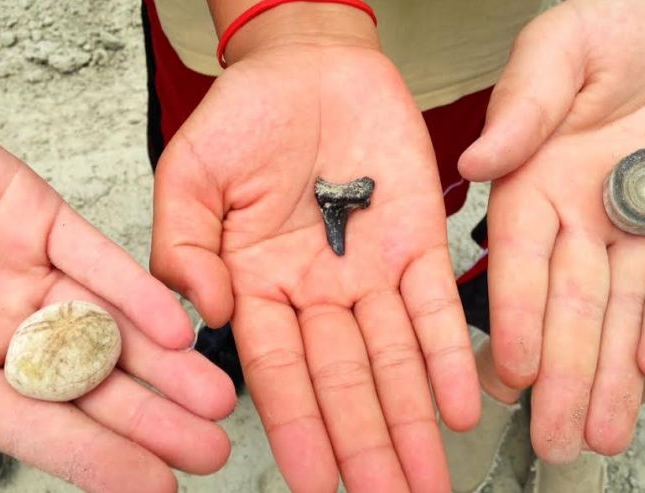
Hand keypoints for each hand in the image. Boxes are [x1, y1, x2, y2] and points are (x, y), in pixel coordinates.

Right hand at [0, 73, 235, 491]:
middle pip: (88, 384)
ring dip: (161, 362)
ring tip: (215, 397)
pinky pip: (93, 258)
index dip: (98, 460)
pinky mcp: (37, 218)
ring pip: (105, 323)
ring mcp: (22, 274)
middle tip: (212, 449)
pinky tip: (177, 328)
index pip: (39, 430)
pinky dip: (133, 290)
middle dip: (151, 419)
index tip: (158, 487)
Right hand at [151, 5, 479, 490]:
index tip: (313, 480)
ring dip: (411, 420)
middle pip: (344, 381)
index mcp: (258, 283)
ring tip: (428, 478)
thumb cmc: (246, 114)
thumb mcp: (189, 174)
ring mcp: (371, 270)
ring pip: (394, 359)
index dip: (298, 425)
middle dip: (365, 445)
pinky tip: (460, 404)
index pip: (279, 371)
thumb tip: (206, 318)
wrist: (309, 63)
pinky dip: (450, 354)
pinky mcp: (419, 239)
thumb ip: (184, 248)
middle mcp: (318, 290)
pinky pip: (436, 306)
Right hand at [459, 0, 644, 461]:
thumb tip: (477, 163)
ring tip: (597, 432)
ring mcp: (634, 217)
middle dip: (561, 374)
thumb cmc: (613, 22)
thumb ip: (523, 105)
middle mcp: (576, 211)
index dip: (516, 319)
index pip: (519, 262)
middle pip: (568, 305)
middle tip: (553, 437)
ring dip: (608, 370)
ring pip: (621, 306)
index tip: (510, 372)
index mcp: (532, 179)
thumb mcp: (559, 48)